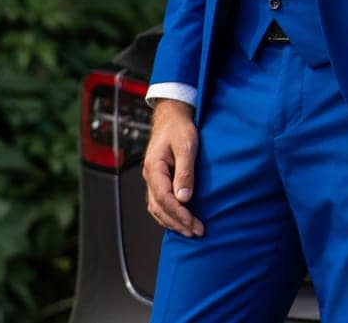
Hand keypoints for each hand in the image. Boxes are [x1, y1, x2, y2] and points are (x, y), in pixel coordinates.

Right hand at [144, 99, 203, 236]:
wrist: (173, 115)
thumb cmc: (179, 128)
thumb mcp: (186, 146)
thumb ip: (185, 172)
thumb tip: (184, 198)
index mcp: (154, 169)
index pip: (164, 199)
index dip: (179, 215)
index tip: (194, 224)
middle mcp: (150, 176)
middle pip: (160, 208)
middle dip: (178, 223)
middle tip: (197, 232)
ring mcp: (153, 179)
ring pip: (158, 208)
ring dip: (173, 222)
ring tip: (190, 231)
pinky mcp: (159, 179)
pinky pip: (160, 202)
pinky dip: (169, 214)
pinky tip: (180, 220)